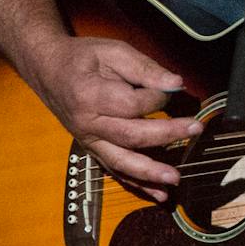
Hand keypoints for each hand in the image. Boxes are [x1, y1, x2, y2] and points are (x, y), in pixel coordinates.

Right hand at [21, 35, 202, 200]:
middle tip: (196, 128)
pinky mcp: (92, 149)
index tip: (172, 86)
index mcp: (90, 96)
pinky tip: (158, 194)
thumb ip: (145, 68)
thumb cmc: (83, 58)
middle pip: (131, 136)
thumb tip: (175, 84)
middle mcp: (87, 124)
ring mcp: (88, 140)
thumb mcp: (113, 51)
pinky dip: (137, 184)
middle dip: (167, 134)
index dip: (158, 97)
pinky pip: (115, 170)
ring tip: (175, 178)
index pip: (133, 104)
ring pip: (121, 162)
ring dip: (150, 173)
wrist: (47, 70)